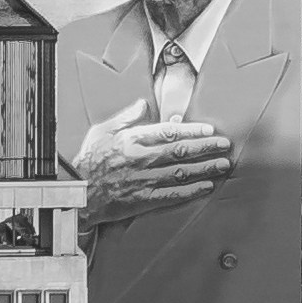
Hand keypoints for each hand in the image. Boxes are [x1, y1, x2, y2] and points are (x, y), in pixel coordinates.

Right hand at [79, 111, 232, 237]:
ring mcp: (144, 180)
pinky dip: (191, 190)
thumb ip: (125, 117)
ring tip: (222, 164)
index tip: (209, 129)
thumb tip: (143, 103)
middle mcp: (142, 159)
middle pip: (181, 151)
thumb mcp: (102, 130)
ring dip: (205, 168)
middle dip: (206, 148)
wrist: (77, 192)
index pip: (169, 131)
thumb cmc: (87, 161)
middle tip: (225, 145)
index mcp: (133, 140)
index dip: (192, 130)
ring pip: (182, 172)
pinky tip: (206, 186)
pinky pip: (173, 195)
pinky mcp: (144, 199)